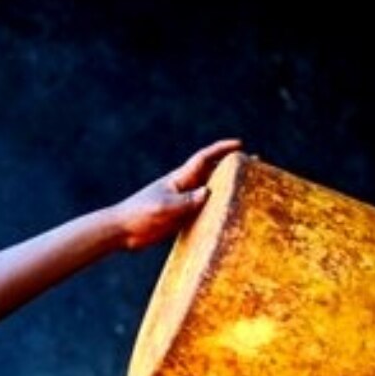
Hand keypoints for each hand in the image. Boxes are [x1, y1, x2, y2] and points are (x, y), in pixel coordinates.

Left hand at [110, 138, 242, 250]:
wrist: (120, 230)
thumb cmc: (140, 214)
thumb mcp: (165, 207)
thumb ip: (186, 201)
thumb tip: (208, 193)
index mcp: (179, 179)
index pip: (204, 159)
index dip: (221, 150)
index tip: (239, 144)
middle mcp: (183, 188)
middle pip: (212, 174)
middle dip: (231, 167)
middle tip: (254, 163)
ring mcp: (182, 203)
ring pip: (209, 194)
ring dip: (226, 190)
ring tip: (247, 188)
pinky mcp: (178, 219)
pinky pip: (202, 213)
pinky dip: (215, 211)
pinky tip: (226, 215)